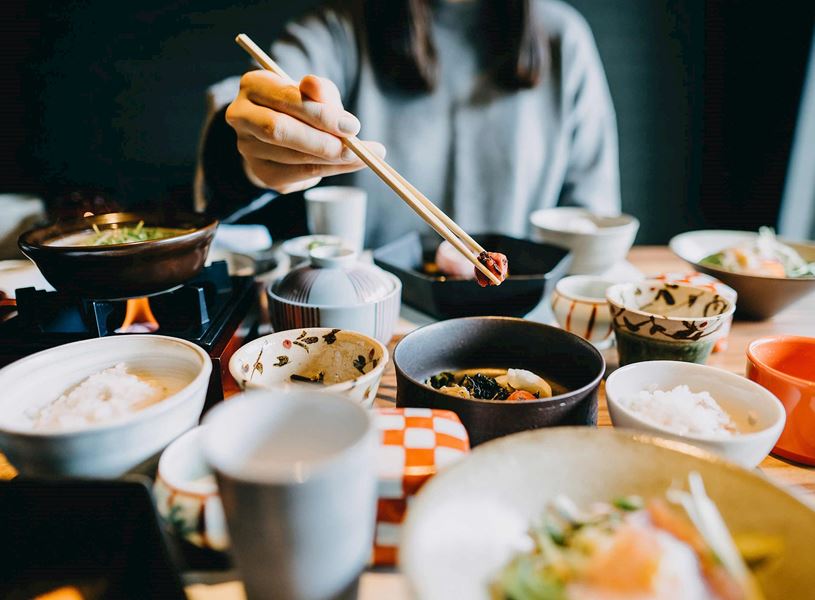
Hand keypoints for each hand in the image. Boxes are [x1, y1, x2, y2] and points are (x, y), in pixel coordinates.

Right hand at [225, 70, 384, 193]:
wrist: (286, 132)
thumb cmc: (302, 106)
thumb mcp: (314, 92)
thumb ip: (318, 89)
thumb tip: (315, 87)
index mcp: (253, 85)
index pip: (285, 98)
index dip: (320, 113)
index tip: (352, 125)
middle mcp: (241, 116)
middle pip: (280, 130)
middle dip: (322, 141)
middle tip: (355, 148)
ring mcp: (248, 147)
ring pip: (292, 156)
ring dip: (332, 160)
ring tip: (361, 157)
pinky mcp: (262, 172)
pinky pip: (299, 174)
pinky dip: (329, 171)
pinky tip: (347, 165)